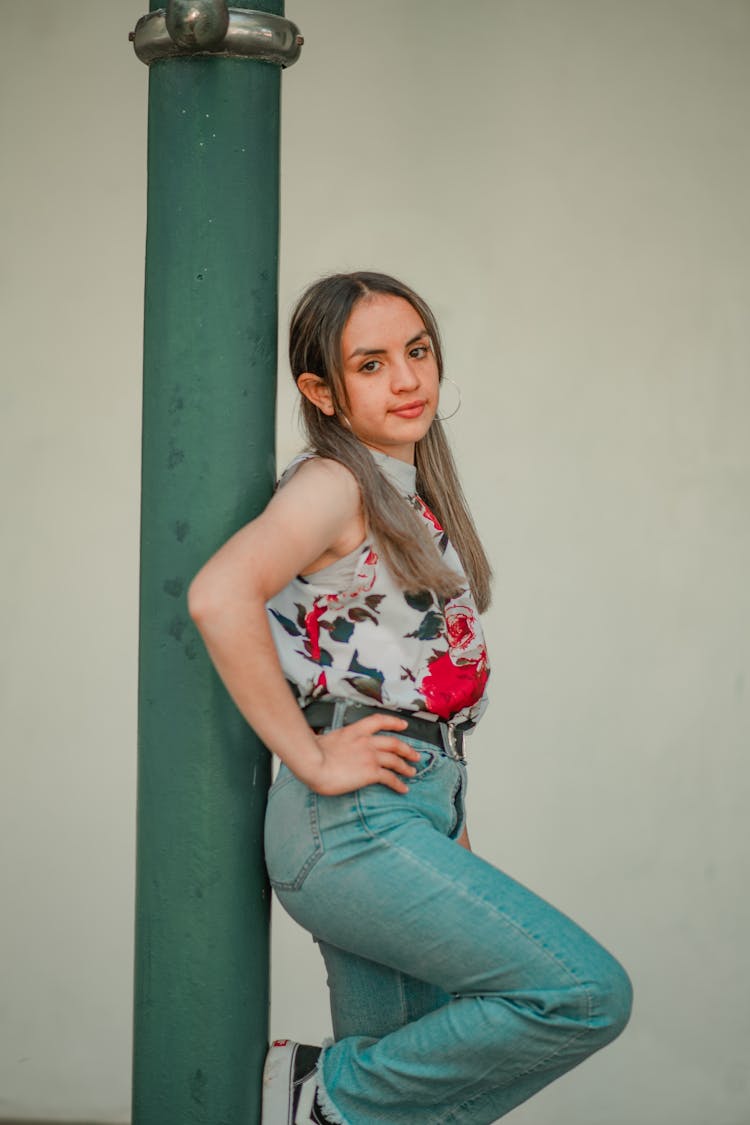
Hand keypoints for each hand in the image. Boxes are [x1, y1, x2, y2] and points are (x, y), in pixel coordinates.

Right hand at [302, 714, 421, 795]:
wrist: (313, 762)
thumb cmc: (312, 753)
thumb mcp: (324, 739)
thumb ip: (331, 739)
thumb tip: (322, 740)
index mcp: (355, 731)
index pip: (380, 721)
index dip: (394, 722)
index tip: (403, 725)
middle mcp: (366, 741)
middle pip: (394, 743)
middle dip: (407, 749)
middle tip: (415, 755)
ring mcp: (370, 756)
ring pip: (395, 760)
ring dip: (406, 767)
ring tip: (412, 772)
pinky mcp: (371, 772)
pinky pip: (390, 778)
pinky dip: (399, 784)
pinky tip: (403, 788)